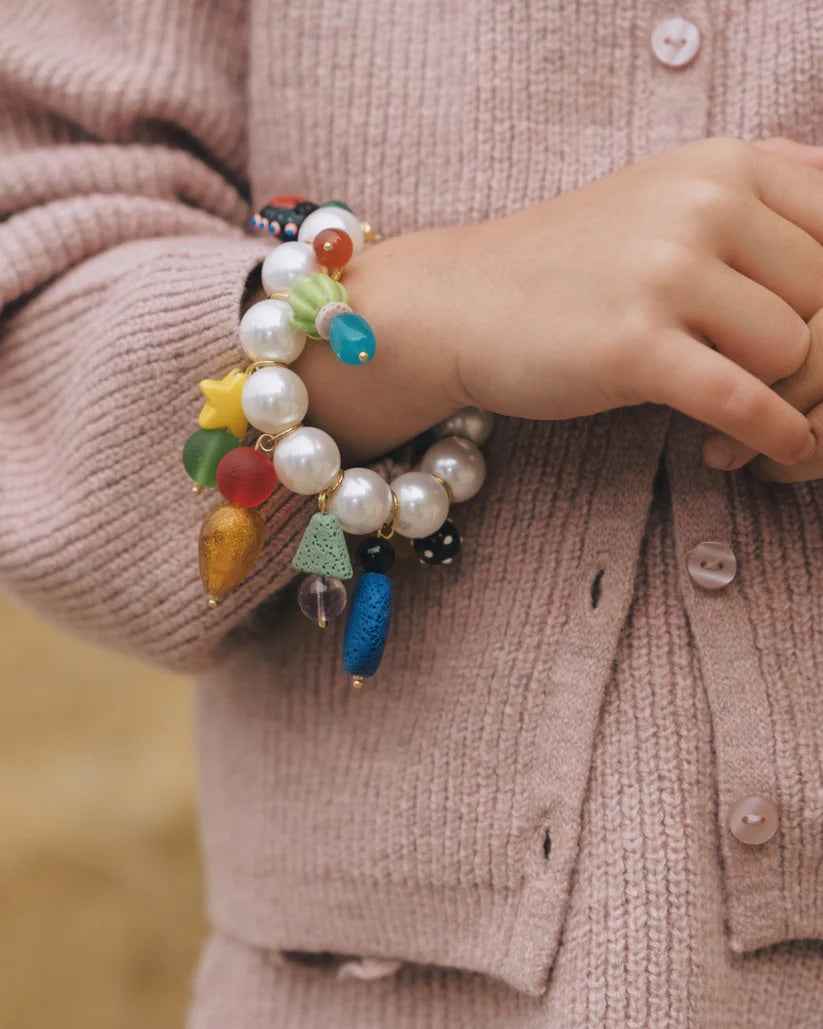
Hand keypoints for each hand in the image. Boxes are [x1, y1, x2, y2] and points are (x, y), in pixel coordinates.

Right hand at [305, 137, 822, 462]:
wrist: (459, 301)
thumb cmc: (566, 264)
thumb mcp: (664, 198)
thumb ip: (758, 197)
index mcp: (724, 164)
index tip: (806, 351)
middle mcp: (704, 203)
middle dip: (815, 365)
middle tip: (778, 401)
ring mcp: (666, 273)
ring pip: (794, 353)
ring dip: (783, 403)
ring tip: (737, 428)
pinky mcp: (634, 346)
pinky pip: (743, 402)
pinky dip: (774, 437)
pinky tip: (772, 456)